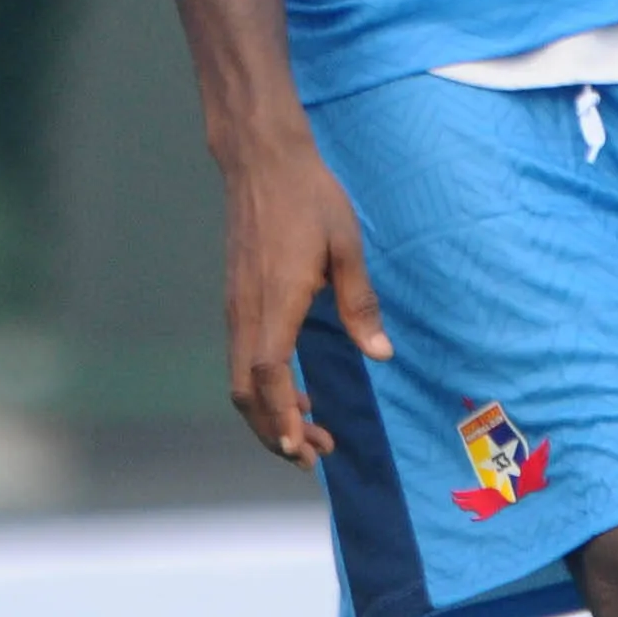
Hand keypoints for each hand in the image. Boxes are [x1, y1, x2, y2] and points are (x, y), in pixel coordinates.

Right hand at [218, 132, 389, 465]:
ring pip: (239, 379)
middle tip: (313, 454)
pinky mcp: (236, 299)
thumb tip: (381, 355)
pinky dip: (261, 388)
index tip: (300, 448)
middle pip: (245, 392)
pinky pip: (242, 357)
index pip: (268, 375)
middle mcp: (247, 311)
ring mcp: (236, 307)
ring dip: (268, 413)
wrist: (262, 162)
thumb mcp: (346, 247)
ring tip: (306, 431)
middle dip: (274, 431)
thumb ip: (360, 304)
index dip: (280, 417)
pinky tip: (291, 391)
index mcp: (275, 302)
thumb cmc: (309, 199)